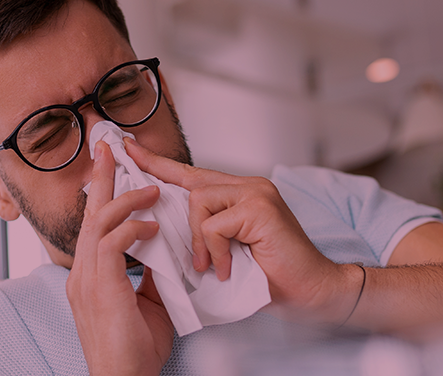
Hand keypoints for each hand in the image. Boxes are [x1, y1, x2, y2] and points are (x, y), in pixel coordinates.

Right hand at [66, 140, 174, 374]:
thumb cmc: (136, 350)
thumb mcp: (148, 301)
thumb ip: (151, 271)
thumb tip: (164, 244)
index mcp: (89, 277)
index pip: (95, 226)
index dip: (104, 196)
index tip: (114, 167)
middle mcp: (81, 274)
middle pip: (89, 214)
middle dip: (102, 179)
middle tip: (111, 148)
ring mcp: (86, 281)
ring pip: (98, 223)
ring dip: (126, 200)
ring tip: (153, 189)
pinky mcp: (100, 288)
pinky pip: (111, 244)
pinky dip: (133, 228)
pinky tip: (155, 226)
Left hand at [124, 137, 361, 325]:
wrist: (312, 292)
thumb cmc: (271, 278)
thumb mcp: (226, 253)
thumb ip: (203, 235)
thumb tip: (166, 233)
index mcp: (239, 193)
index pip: (192, 174)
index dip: (159, 163)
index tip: (129, 148)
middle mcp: (248, 186)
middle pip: (191, 186)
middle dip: (175, 211)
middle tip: (191, 252)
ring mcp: (256, 193)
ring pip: (199, 202)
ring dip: (201, 241)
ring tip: (215, 267)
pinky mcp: (259, 208)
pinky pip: (214, 225)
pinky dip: (215, 252)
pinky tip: (228, 269)